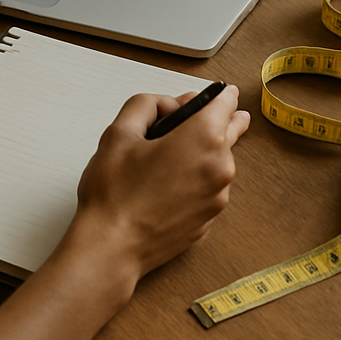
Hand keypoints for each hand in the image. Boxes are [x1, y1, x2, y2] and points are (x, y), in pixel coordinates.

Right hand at [72, 87, 249, 287]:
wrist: (112, 247)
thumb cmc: (114, 195)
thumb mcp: (119, 132)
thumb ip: (145, 104)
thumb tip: (165, 105)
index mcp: (202, 140)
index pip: (225, 103)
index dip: (216, 94)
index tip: (216, 92)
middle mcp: (219, 168)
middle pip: (227, 132)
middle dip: (218, 119)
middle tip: (207, 112)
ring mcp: (218, 198)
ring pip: (216, 162)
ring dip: (200, 152)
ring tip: (165, 154)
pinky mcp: (209, 219)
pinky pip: (207, 188)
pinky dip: (194, 179)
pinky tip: (166, 181)